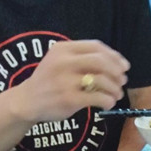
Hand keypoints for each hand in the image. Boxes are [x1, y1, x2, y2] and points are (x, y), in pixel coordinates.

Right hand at [8, 39, 129, 124]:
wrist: (27, 101)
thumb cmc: (48, 81)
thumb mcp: (59, 61)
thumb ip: (81, 58)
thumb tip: (116, 64)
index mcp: (63, 49)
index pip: (96, 46)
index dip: (114, 56)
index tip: (124, 66)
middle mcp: (64, 62)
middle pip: (101, 61)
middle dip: (117, 71)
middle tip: (123, 80)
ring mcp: (66, 81)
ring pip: (102, 80)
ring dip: (115, 88)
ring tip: (117, 94)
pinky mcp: (69, 99)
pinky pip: (98, 98)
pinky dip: (108, 101)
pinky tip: (109, 104)